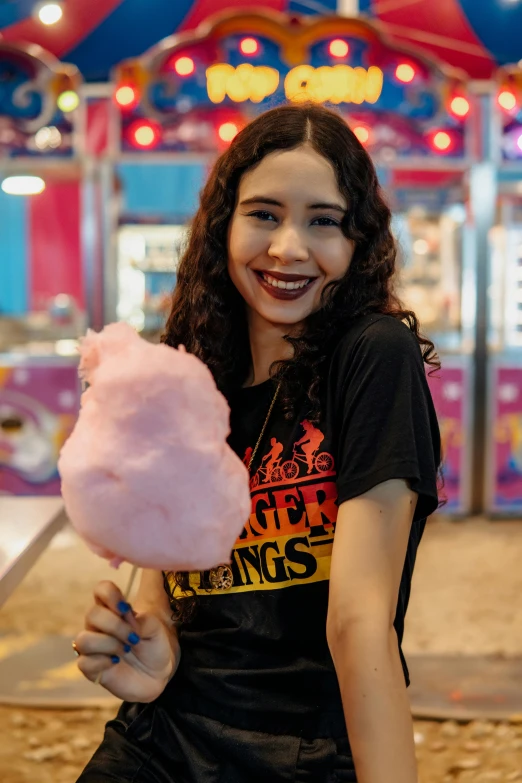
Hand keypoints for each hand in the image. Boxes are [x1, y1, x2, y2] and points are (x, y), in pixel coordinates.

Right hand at [74, 580, 178, 702]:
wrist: (157, 673)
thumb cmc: (153, 645)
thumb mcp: (156, 629)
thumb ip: (142, 620)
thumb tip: (126, 619)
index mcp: (114, 609)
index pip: (101, 590)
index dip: (110, 594)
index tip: (126, 608)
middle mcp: (99, 625)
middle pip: (92, 614)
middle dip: (115, 626)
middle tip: (133, 638)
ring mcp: (93, 647)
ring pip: (83, 639)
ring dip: (108, 644)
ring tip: (124, 650)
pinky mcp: (90, 668)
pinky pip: (83, 662)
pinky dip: (102, 662)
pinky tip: (115, 663)